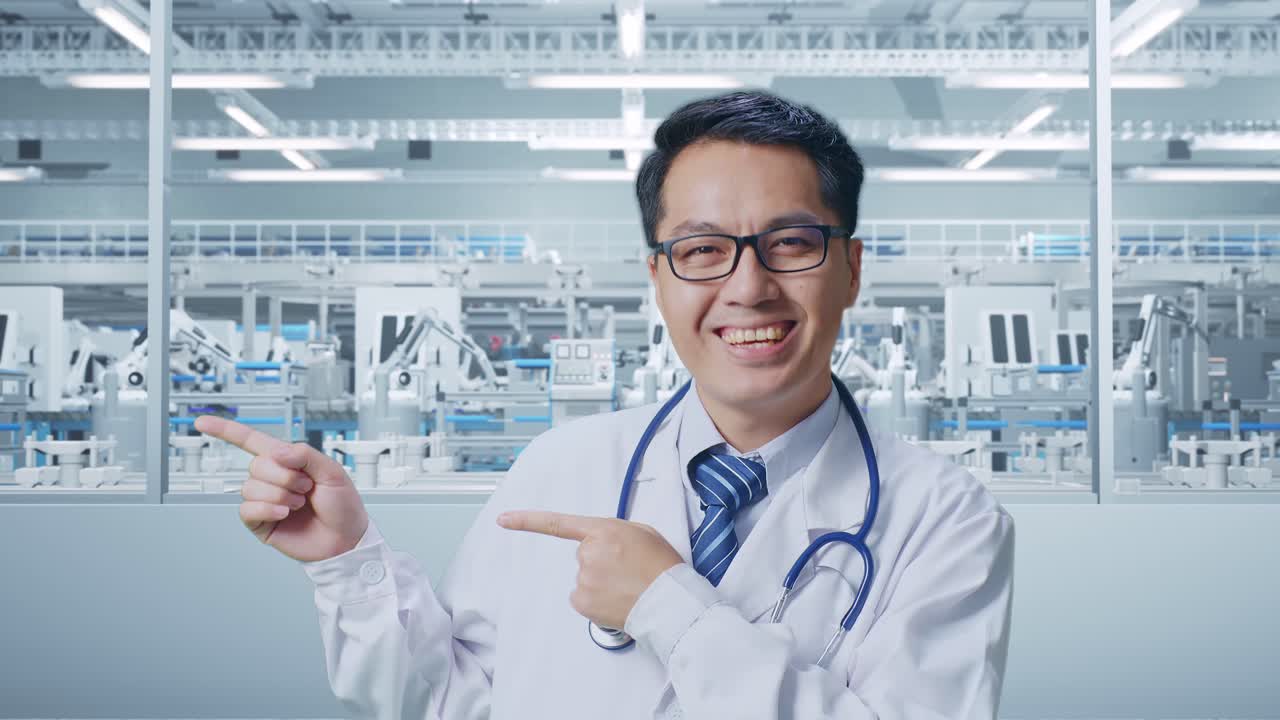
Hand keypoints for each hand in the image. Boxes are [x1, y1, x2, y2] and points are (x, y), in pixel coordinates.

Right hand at [194, 416, 368, 562]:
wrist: (346, 540)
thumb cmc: (343, 506)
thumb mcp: (332, 472)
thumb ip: (305, 455)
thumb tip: (276, 452)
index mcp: (287, 461)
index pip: (251, 441)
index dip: (226, 430)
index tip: (201, 422)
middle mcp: (272, 479)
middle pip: (256, 465)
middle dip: (285, 477)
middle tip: (307, 488)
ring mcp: (264, 501)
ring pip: (251, 487)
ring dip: (280, 495)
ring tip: (300, 504)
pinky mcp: (260, 523)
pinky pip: (247, 509)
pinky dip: (267, 509)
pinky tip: (285, 514)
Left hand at [498, 511, 682, 629]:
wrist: (669, 601)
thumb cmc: (661, 566)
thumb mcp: (643, 533)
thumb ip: (614, 531)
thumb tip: (600, 542)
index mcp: (604, 530)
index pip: (558, 523)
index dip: (527, 521)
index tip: (503, 519)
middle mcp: (589, 553)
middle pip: (583, 555)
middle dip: (600, 561)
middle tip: (627, 570)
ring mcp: (583, 578)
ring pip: (584, 578)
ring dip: (600, 582)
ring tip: (626, 586)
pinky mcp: (582, 601)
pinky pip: (582, 598)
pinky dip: (596, 600)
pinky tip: (616, 599)